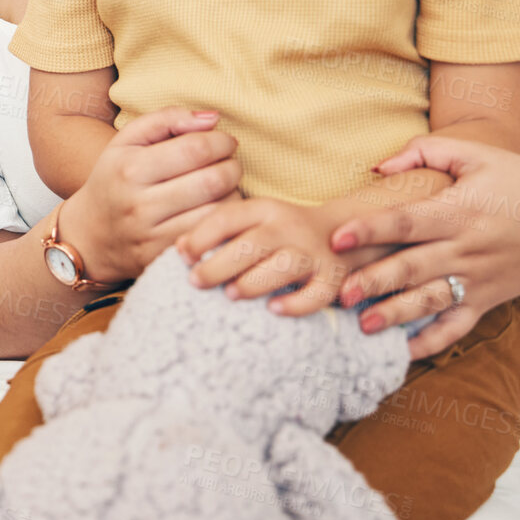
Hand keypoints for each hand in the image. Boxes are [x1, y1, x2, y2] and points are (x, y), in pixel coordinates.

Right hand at [57, 106, 242, 283]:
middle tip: (229, 163)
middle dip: (232, 167)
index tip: (225, 142)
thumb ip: (167, 119)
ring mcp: (151, 236)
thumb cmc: (115, 179)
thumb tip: (213, 119)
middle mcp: (139, 204)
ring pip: (217, 212)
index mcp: (130, 168)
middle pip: (213, 180)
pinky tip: (216, 211)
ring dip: (233, 195)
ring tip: (223, 187)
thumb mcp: (127, 141)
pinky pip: (210, 238)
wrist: (90, 234)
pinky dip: (223, 222)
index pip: (196, 148)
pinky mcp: (162, 258)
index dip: (221, 141)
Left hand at [177, 197, 348, 313]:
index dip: (201, 236)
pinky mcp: (334, 277)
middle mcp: (289, 227)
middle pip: (253, 243)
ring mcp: (314, 252)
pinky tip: (274, 310)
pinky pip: (318, 293)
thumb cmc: (278, 233)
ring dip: (255, 281)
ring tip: (231, 294)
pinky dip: (297, 303)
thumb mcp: (251, 221)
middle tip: (196, 281)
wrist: (341, 231)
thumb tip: (179, 247)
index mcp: (264, 209)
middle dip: (220, 263)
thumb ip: (219, 230)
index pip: (228, 217)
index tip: (181, 256)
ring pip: (284, 266)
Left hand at [331, 134, 519, 357]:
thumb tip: (377, 167)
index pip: (408, 221)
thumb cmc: (519, 179)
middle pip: (413, 267)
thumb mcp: (476, 153)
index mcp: (459, 211)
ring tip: (363, 327)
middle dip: (374, 281)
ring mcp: (478, 279)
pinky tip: (402, 351)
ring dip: (396, 315)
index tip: (336, 236)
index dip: (371, 228)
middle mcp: (467, 249)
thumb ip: (424, 152)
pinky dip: (432, 342)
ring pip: (431, 301)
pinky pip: (458, 327)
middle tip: (339, 294)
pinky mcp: (487, 299)